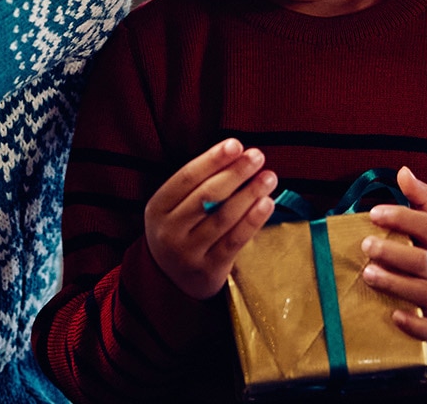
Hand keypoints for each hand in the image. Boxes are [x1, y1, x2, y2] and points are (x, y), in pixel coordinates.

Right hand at [143, 138, 280, 299]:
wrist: (170, 281)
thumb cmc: (180, 232)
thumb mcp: (173, 209)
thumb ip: (196, 187)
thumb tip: (236, 157)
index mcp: (157, 208)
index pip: (186, 178)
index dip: (212, 159)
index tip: (236, 144)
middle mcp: (169, 230)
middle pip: (206, 196)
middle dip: (235, 173)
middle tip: (257, 156)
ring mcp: (188, 252)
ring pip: (222, 217)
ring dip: (249, 193)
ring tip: (269, 177)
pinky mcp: (209, 269)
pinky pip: (235, 241)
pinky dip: (252, 221)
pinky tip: (267, 203)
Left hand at [362, 166, 426, 342]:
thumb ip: (424, 198)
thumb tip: (402, 171)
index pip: (426, 225)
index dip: (401, 217)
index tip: (374, 213)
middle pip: (421, 260)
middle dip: (393, 252)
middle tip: (366, 245)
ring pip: (423, 292)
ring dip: (396, 283)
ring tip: (368, 275)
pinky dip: (415, 324)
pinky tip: (394, 316)